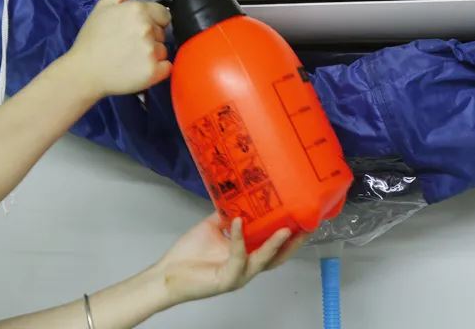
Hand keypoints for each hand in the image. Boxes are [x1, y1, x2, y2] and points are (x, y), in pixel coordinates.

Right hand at [62, 0, 171, 97]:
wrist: (83, 71)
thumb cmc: (91, 42)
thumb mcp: (103, 5)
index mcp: (137, 10)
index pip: (163, 13)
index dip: (152, 20)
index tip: (139, 28)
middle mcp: (146, 29)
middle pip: (163, 31)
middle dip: (150, 36)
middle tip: (129, 42)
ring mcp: (150, 50)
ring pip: (163, 49)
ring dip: (152, 53)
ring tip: (131, 55)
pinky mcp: (152, 71)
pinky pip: (167, 67)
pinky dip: (158, 69)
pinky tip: (139, 67)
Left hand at [156, 213, 305, 305]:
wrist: (168, 273)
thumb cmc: (189, 254)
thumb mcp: (212, 228)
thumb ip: (227, 215)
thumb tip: (238, 195)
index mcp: (246, 256)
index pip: (273, 247)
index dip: (289, 236)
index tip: (302, 217)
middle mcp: (246, 267)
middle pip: (277, 258)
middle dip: (293, 244)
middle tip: (306, 227)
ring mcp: (238, 275)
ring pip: (263, 261)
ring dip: (274, 244)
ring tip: (285, 228)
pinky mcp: (227, 279)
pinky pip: (238, 258)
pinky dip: (239, 238)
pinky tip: (238, 222)